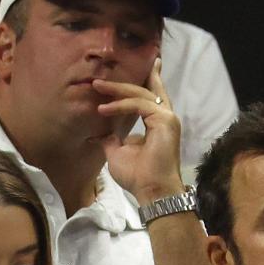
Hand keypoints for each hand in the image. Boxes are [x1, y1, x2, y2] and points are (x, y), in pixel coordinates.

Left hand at [93, 58, 183, 204]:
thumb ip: (111, 140)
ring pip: (141, 94)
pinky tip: (104, 109)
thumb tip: (97, 134)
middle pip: (148, 88)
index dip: (144, 80)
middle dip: (124, 81)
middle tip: (101, 78)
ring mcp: (167, 117)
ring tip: (97, 87)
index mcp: (156, 123)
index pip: (150, 96)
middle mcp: (164, 117)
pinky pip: (140, 104)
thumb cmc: (138, 176)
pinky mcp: (165, 120)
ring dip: (117, 90)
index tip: (129, 73)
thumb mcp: (117, 153)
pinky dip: (121, 105)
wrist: (151, 191)